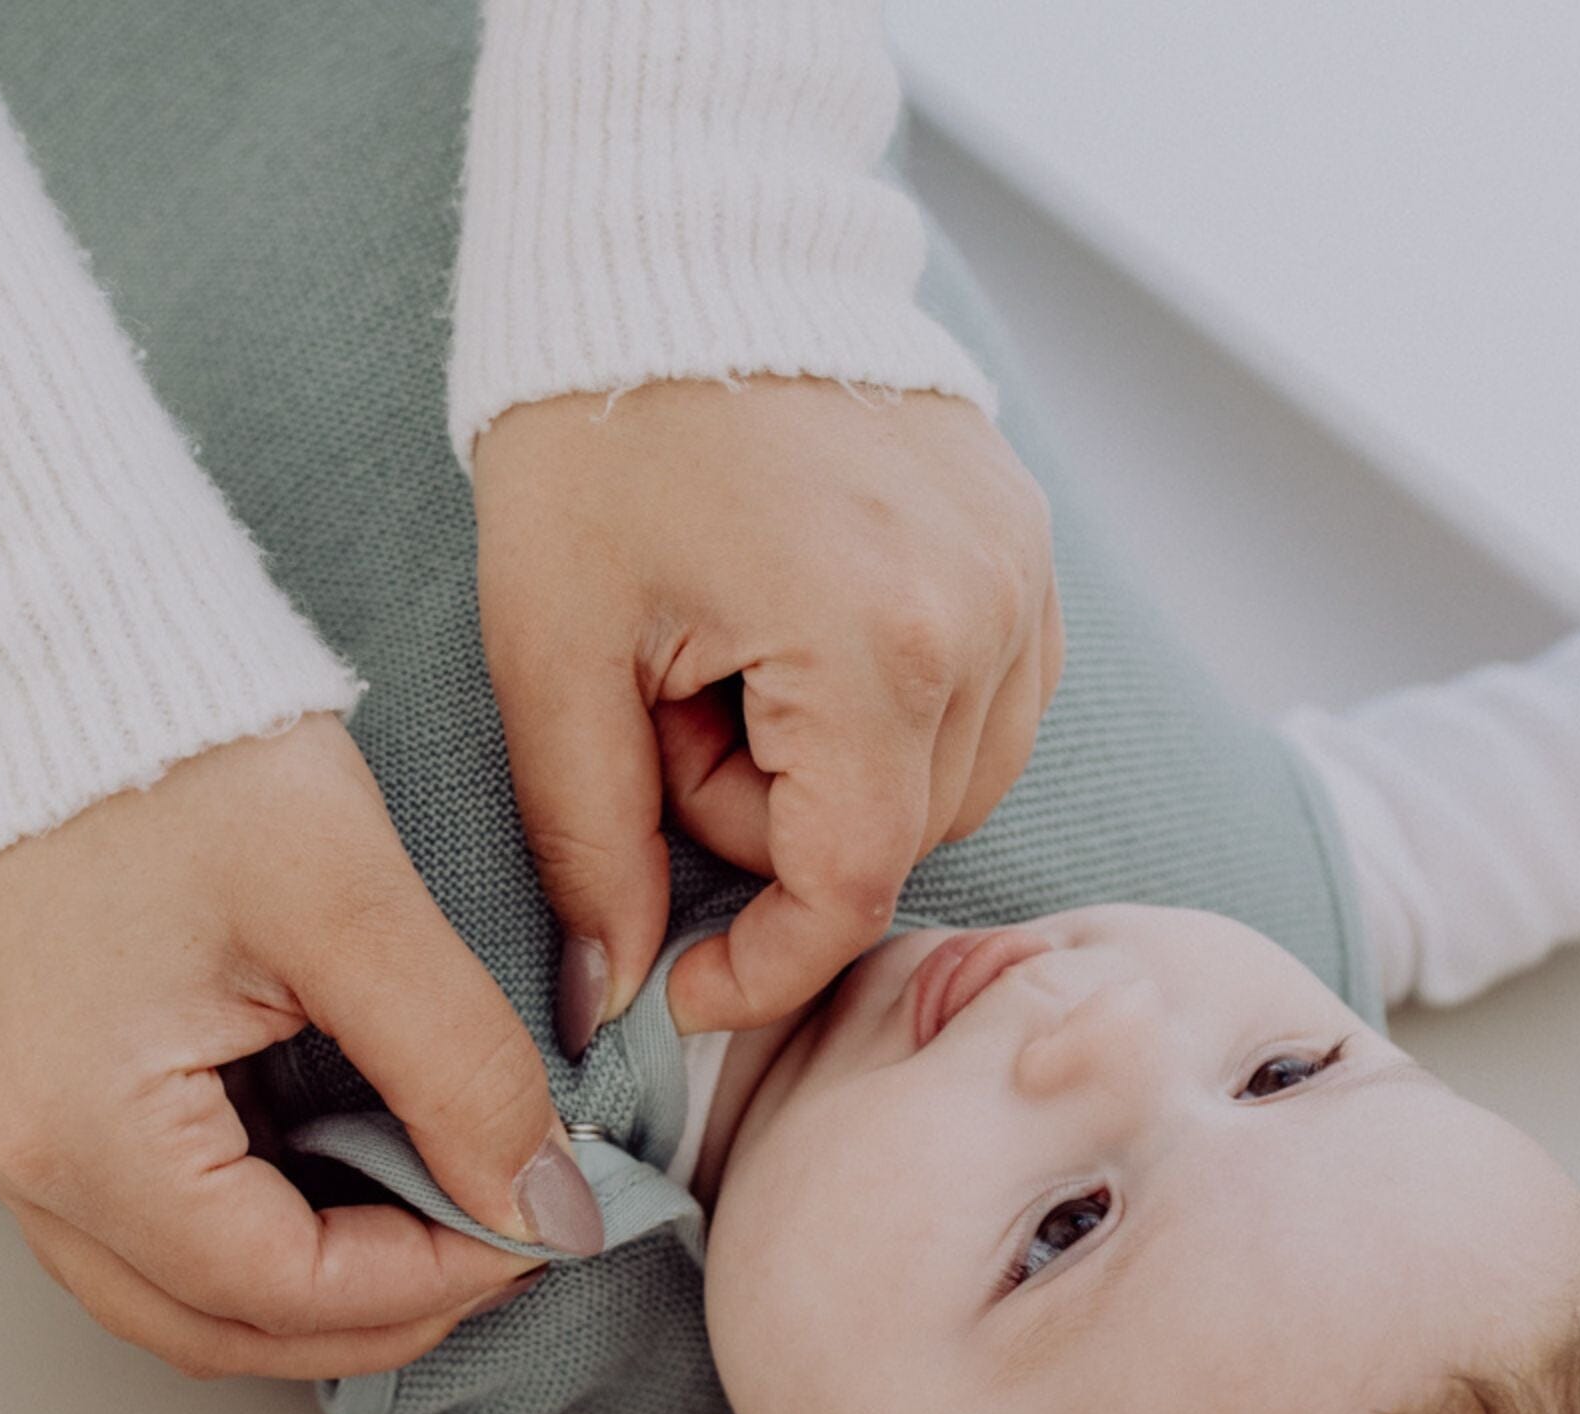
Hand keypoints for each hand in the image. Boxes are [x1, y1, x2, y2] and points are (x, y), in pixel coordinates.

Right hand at [0, 715, 601, 1380]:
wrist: (78, 661)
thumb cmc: (194, 755)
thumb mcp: (356, 906)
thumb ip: (461, 1068)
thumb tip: (545, 1206)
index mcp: (76, 1121)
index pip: (273, 1286)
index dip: (426, 1282)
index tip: (538, 1231)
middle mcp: (16, 1157)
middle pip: (216, 1325)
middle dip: (380, 1310)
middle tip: (507, 1249)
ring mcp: (15, 1136)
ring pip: (184, 1296)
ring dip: (324, 1288)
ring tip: (447, 1222)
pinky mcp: (40, 1103)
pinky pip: (158, 1230)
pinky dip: (270, 1235)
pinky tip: (361, 1182)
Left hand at [472, 376, 1061, 1046]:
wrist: (676, 252)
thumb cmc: (593, 438)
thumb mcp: (553, 651)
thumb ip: (590, 842)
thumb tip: (611, 996)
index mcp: (872, 638)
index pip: (851, 884)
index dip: (769, 968)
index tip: (689, 988)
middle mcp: (982, 611)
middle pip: (892, 838)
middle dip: (768, 829)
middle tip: (672, 713)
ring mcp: (1021, 571)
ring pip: (946, 786)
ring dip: (830, 777)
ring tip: (734, 668)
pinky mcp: (1026, 543)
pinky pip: (983, 708)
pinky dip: (890, 720)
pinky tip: (804, 642)